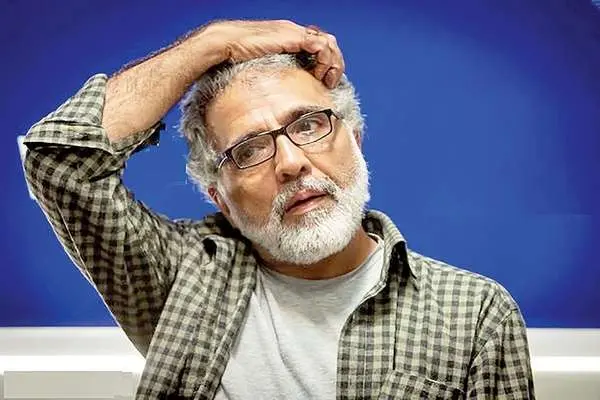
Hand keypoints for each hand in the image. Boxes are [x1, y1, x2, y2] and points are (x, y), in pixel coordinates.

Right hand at [205, 20, 344, 87]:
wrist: (227, 43)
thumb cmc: (238, 57)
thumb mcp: (264, 66)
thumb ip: (276, 72)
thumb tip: (280, 91)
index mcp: (290, 37)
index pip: (319, 45)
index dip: (326, 63)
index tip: (324, 82)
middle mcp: (295, 32)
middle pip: (328, 42)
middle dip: (335, 63)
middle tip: (331, 82)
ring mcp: (295, 33)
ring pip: (329, 43)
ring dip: (332, 64)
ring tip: (327, 80)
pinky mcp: (293, 37)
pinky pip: (320, 47)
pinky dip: (324, 61)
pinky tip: (318, 74)